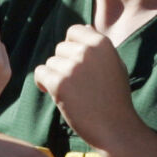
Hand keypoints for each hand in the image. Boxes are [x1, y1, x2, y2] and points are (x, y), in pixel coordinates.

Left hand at [32, 25, 139, 150]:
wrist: (115, 128)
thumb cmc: (116, 99)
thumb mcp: (116, 65)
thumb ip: (99, 47)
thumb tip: (85, 27)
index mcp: (102, 43)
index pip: (74, 31)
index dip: (72, 46)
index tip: (75, 63)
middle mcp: (87, 51)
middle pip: (60, 48)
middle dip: (64, 64)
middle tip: (76, 84)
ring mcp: (72, 67)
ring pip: (50, 62)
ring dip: (55, 76)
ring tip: (71, 93)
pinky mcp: (59, 83)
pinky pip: (40, 73)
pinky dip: (43, 83)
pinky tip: (54, 94)